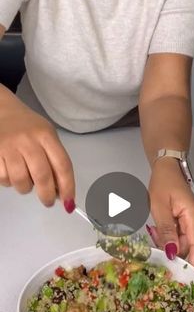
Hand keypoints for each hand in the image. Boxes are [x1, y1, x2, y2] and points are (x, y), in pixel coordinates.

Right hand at [0, 92, 74, 210]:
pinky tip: (10, 172)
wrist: (0, 109)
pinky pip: (4, 179)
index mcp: (46, 136)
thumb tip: (60, 192)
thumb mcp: (46, 136)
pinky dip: (9, 182)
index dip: (68, 187)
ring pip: (22, 182)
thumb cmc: (27, 127)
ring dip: (26, 188)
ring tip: (26, 179)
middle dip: (47, 195)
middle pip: (42, 176)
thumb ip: (54, 161)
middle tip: (48, 202)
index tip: (69, 202)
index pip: (63, 165)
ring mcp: (9, 147)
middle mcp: (28, 140)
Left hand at [147, 158, 193, 268]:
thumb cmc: (163, 185)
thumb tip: (172, 253)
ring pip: (182, 243)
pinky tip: (157, 244)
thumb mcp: (160, 208)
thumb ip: (166, 231)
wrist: (166, 168)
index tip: (185, 280)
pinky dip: (168, 241)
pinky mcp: (185, 221)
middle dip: (175, 258)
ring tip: (155, 255)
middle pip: (188, 247)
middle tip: (159, 268)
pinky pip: (178, 236)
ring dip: (170, 249)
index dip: (192, 264)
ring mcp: (191, 222)